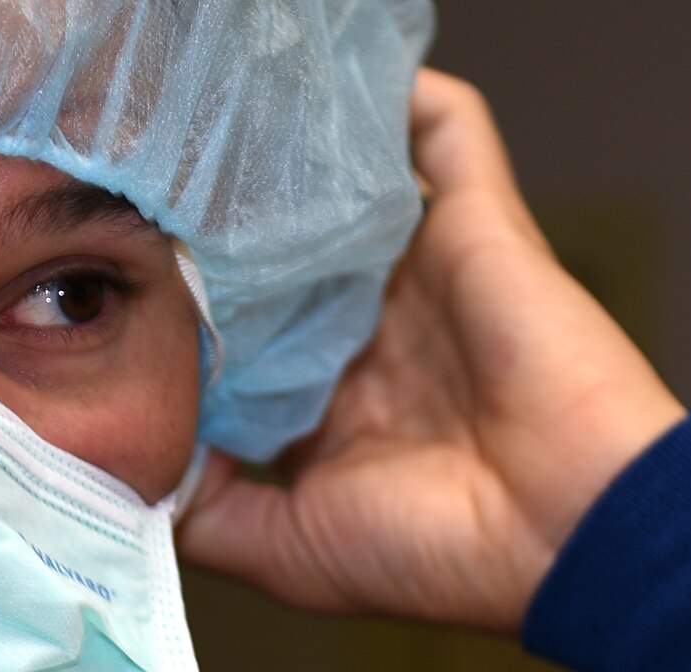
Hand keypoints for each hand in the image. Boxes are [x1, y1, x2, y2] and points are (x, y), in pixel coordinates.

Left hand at [179, 68, 687, 631]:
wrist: (565, 534)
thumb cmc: (436, 555)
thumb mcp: (285, 552)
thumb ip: (207, 512)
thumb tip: (141, 471)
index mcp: (331, 404)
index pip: (243, 337)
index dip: (188, 317)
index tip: (125, 297)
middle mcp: (373, 332)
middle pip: (283, 256)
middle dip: (223, 229)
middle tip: (151, 202)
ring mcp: (424, 274)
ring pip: (346, 186)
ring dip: (295, 158)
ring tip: (224, 134)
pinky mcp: (479, 223)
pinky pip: (443, 128)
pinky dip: (396, 98)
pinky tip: (323, 98)